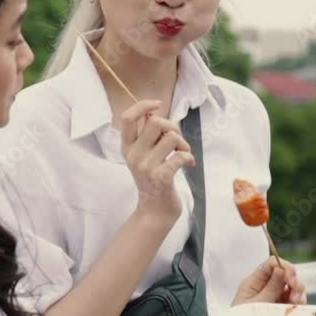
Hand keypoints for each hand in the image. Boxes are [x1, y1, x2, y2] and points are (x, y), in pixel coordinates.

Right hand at [119, 100, 194, 225]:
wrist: (155, 209)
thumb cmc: (154, 177)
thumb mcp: (143, 154)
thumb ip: (146, 134)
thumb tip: (153, 110)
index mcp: (126, 147)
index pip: (126, 118)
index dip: (143, 105)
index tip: (158, 105)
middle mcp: (133, 155)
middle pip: (155, 122)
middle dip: (172, 126)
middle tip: (176, 141)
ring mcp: (145, 166)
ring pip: (172, 137)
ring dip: (183, 144)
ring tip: (183, 154)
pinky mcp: (160, 177)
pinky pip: (180, 156)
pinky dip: (189, 157)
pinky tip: (189, 164)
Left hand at [231, 256, 306, 305]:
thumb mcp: (255, 304)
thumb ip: (270, 288)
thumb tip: (280, 269)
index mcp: (255, 281)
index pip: (272, 264)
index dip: (284, 267)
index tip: (290, 278)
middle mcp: (267, 286)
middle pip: (287, 274)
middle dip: (294, 281)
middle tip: (295, 294)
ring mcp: (276, 297)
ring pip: (294, 287)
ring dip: (299, 292)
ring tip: (296, 303)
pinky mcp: (283, 308)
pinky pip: (296, 301)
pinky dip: (300, 303)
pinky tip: (299, 309)